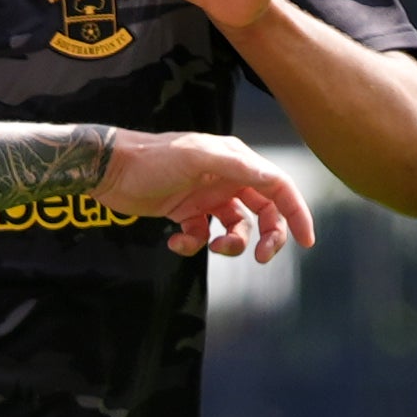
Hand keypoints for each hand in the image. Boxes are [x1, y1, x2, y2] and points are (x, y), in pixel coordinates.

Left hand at [97, 133, 316, 261]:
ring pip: (236, 229)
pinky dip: (194, 244)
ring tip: (211, 246)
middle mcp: (226, 178)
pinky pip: (203, 236)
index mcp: (236, 161)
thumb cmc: (153, 159)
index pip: (278, 187)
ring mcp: (206, 197)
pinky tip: (175, 241)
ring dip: (230, 244)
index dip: (296, 213)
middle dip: (268, 237)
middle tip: (260, 258)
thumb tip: (274, 179)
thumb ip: (236, 167)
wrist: (110, 169)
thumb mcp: (197, 157)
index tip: (306, 241)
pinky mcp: (185, 212)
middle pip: (264, 212)